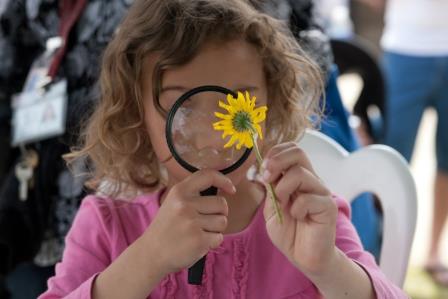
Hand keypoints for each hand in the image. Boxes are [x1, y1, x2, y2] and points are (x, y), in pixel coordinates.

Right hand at [144, 169, 235, 273]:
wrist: (151, 254)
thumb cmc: (167, 228)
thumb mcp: (173, 203)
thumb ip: (193, 194)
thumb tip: (223, 186)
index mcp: (179, 191)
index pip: (208, 175)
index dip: (223, 180)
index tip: (231, 189)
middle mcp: (185, 204)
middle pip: (222, 204)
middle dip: (219, 214)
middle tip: (204, 222)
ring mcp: (191, 223)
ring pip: (223, 222)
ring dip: (215, 229)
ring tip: (198, 233)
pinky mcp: (198, 240)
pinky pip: (219, 238)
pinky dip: (212, 243)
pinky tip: (197, 243)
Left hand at [261, 142, 338, 275]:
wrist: (304, 257)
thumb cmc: (289, 232)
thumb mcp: (271, 207)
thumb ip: (269, 188)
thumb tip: (264, 169)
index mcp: (298, 177)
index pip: (291, 150)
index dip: (274, 154)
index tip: (262, 169)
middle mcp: (311, 180)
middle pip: (298, 151)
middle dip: (276, 162)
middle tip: (267, 178)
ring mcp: (321, 192)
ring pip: (300, 173)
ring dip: (282, 188)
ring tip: (282, 204)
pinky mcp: (328, 207)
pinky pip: (308, 198)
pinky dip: (296, 209)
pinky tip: (298, 218)